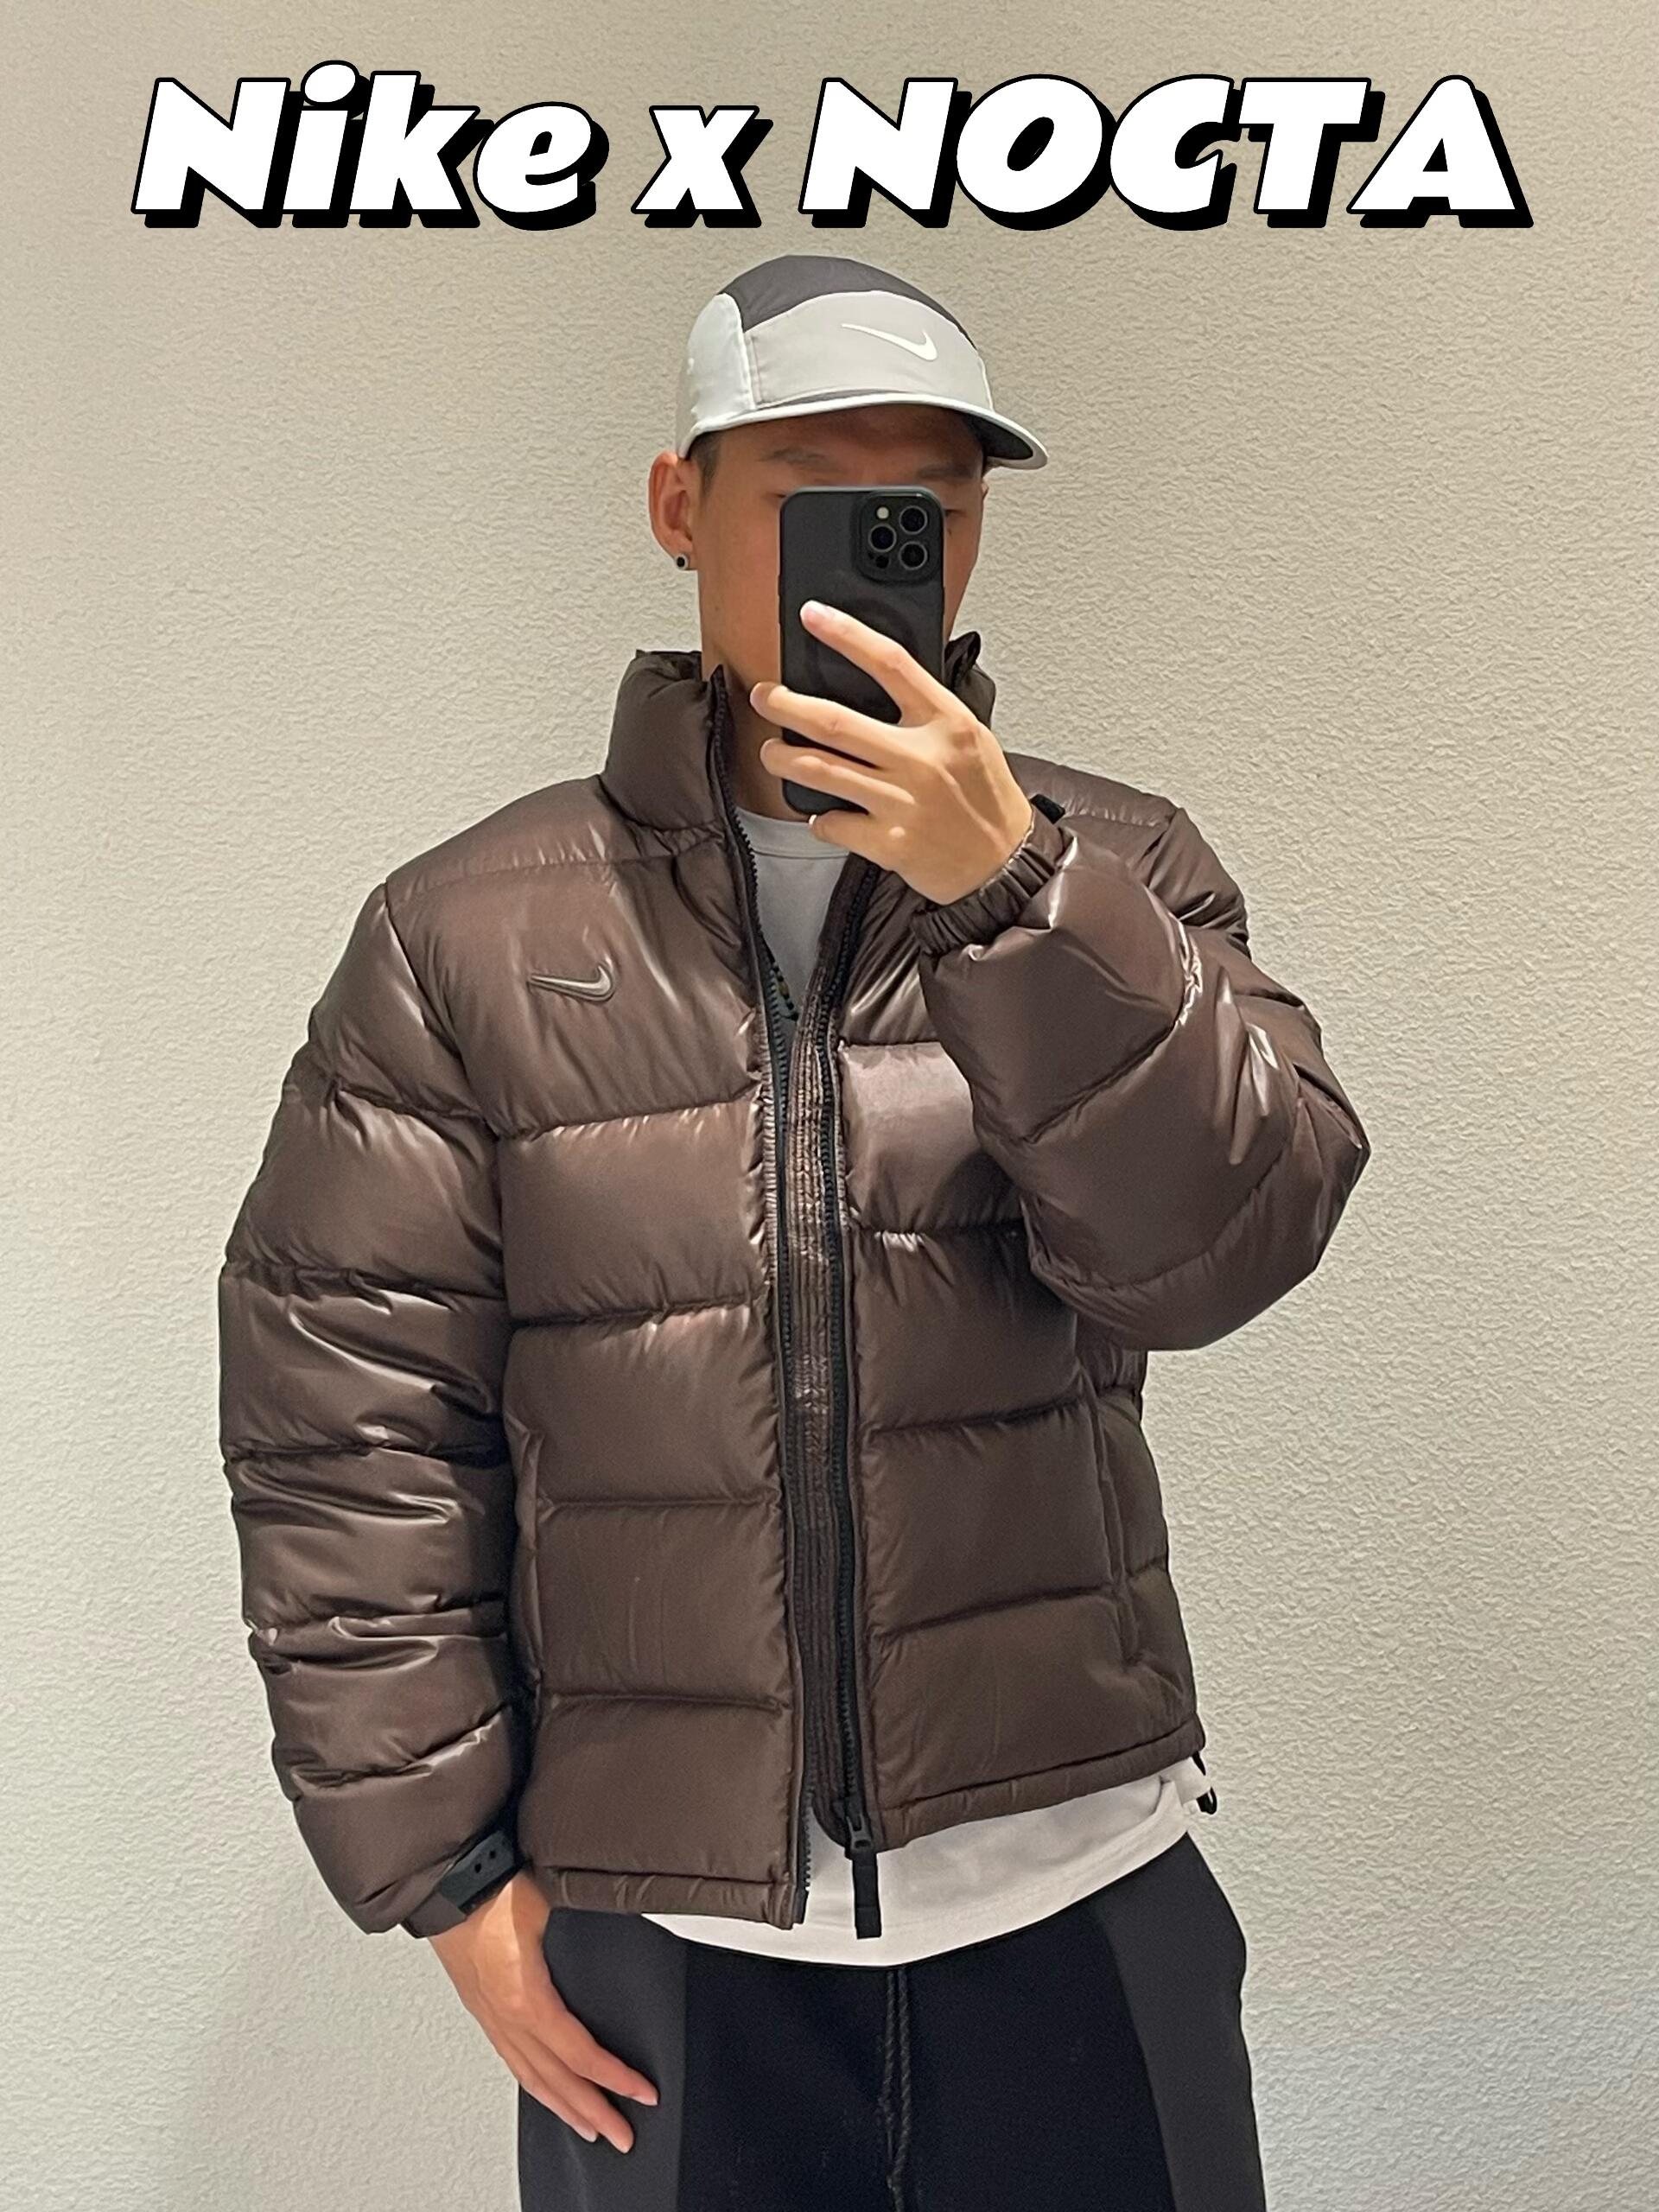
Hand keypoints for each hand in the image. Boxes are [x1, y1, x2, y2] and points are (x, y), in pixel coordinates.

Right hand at [427, 1870, 658, 2152]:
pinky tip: (545, 2088)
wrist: (444, 1879)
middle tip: (623, 2136)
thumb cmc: (493, 1887)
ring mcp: (490, 2015)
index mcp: (525, 1997)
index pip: (579, 2054)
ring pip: (531, 2077)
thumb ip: (586, 1925)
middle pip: (556, 2080)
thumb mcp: (551, 1905)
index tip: (643, 2093)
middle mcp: (505, 2016)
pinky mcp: (481, 2007)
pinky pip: (512, 2059)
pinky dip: (535, 2083)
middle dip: (593, 2112)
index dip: (614, 2078)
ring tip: (589, 2127)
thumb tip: (624, 1921)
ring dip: (563, 2106)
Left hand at [750, 601, 1035, 904]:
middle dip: (786, 705)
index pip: (890, 664)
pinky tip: (822, 815)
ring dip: (784, 758)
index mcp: (948, 723)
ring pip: (820, 771)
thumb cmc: (986, 800)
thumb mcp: (971, 739)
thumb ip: (927, 712)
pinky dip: (819, 819)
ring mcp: (904, 802)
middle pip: (835, 722)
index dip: (847, 635)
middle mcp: (923, 759)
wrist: (1006, 865)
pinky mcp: (889, 842)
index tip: (814, 616)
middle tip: (764, 697)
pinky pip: (831, 824)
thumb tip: (873, 682)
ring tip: (772, 752)